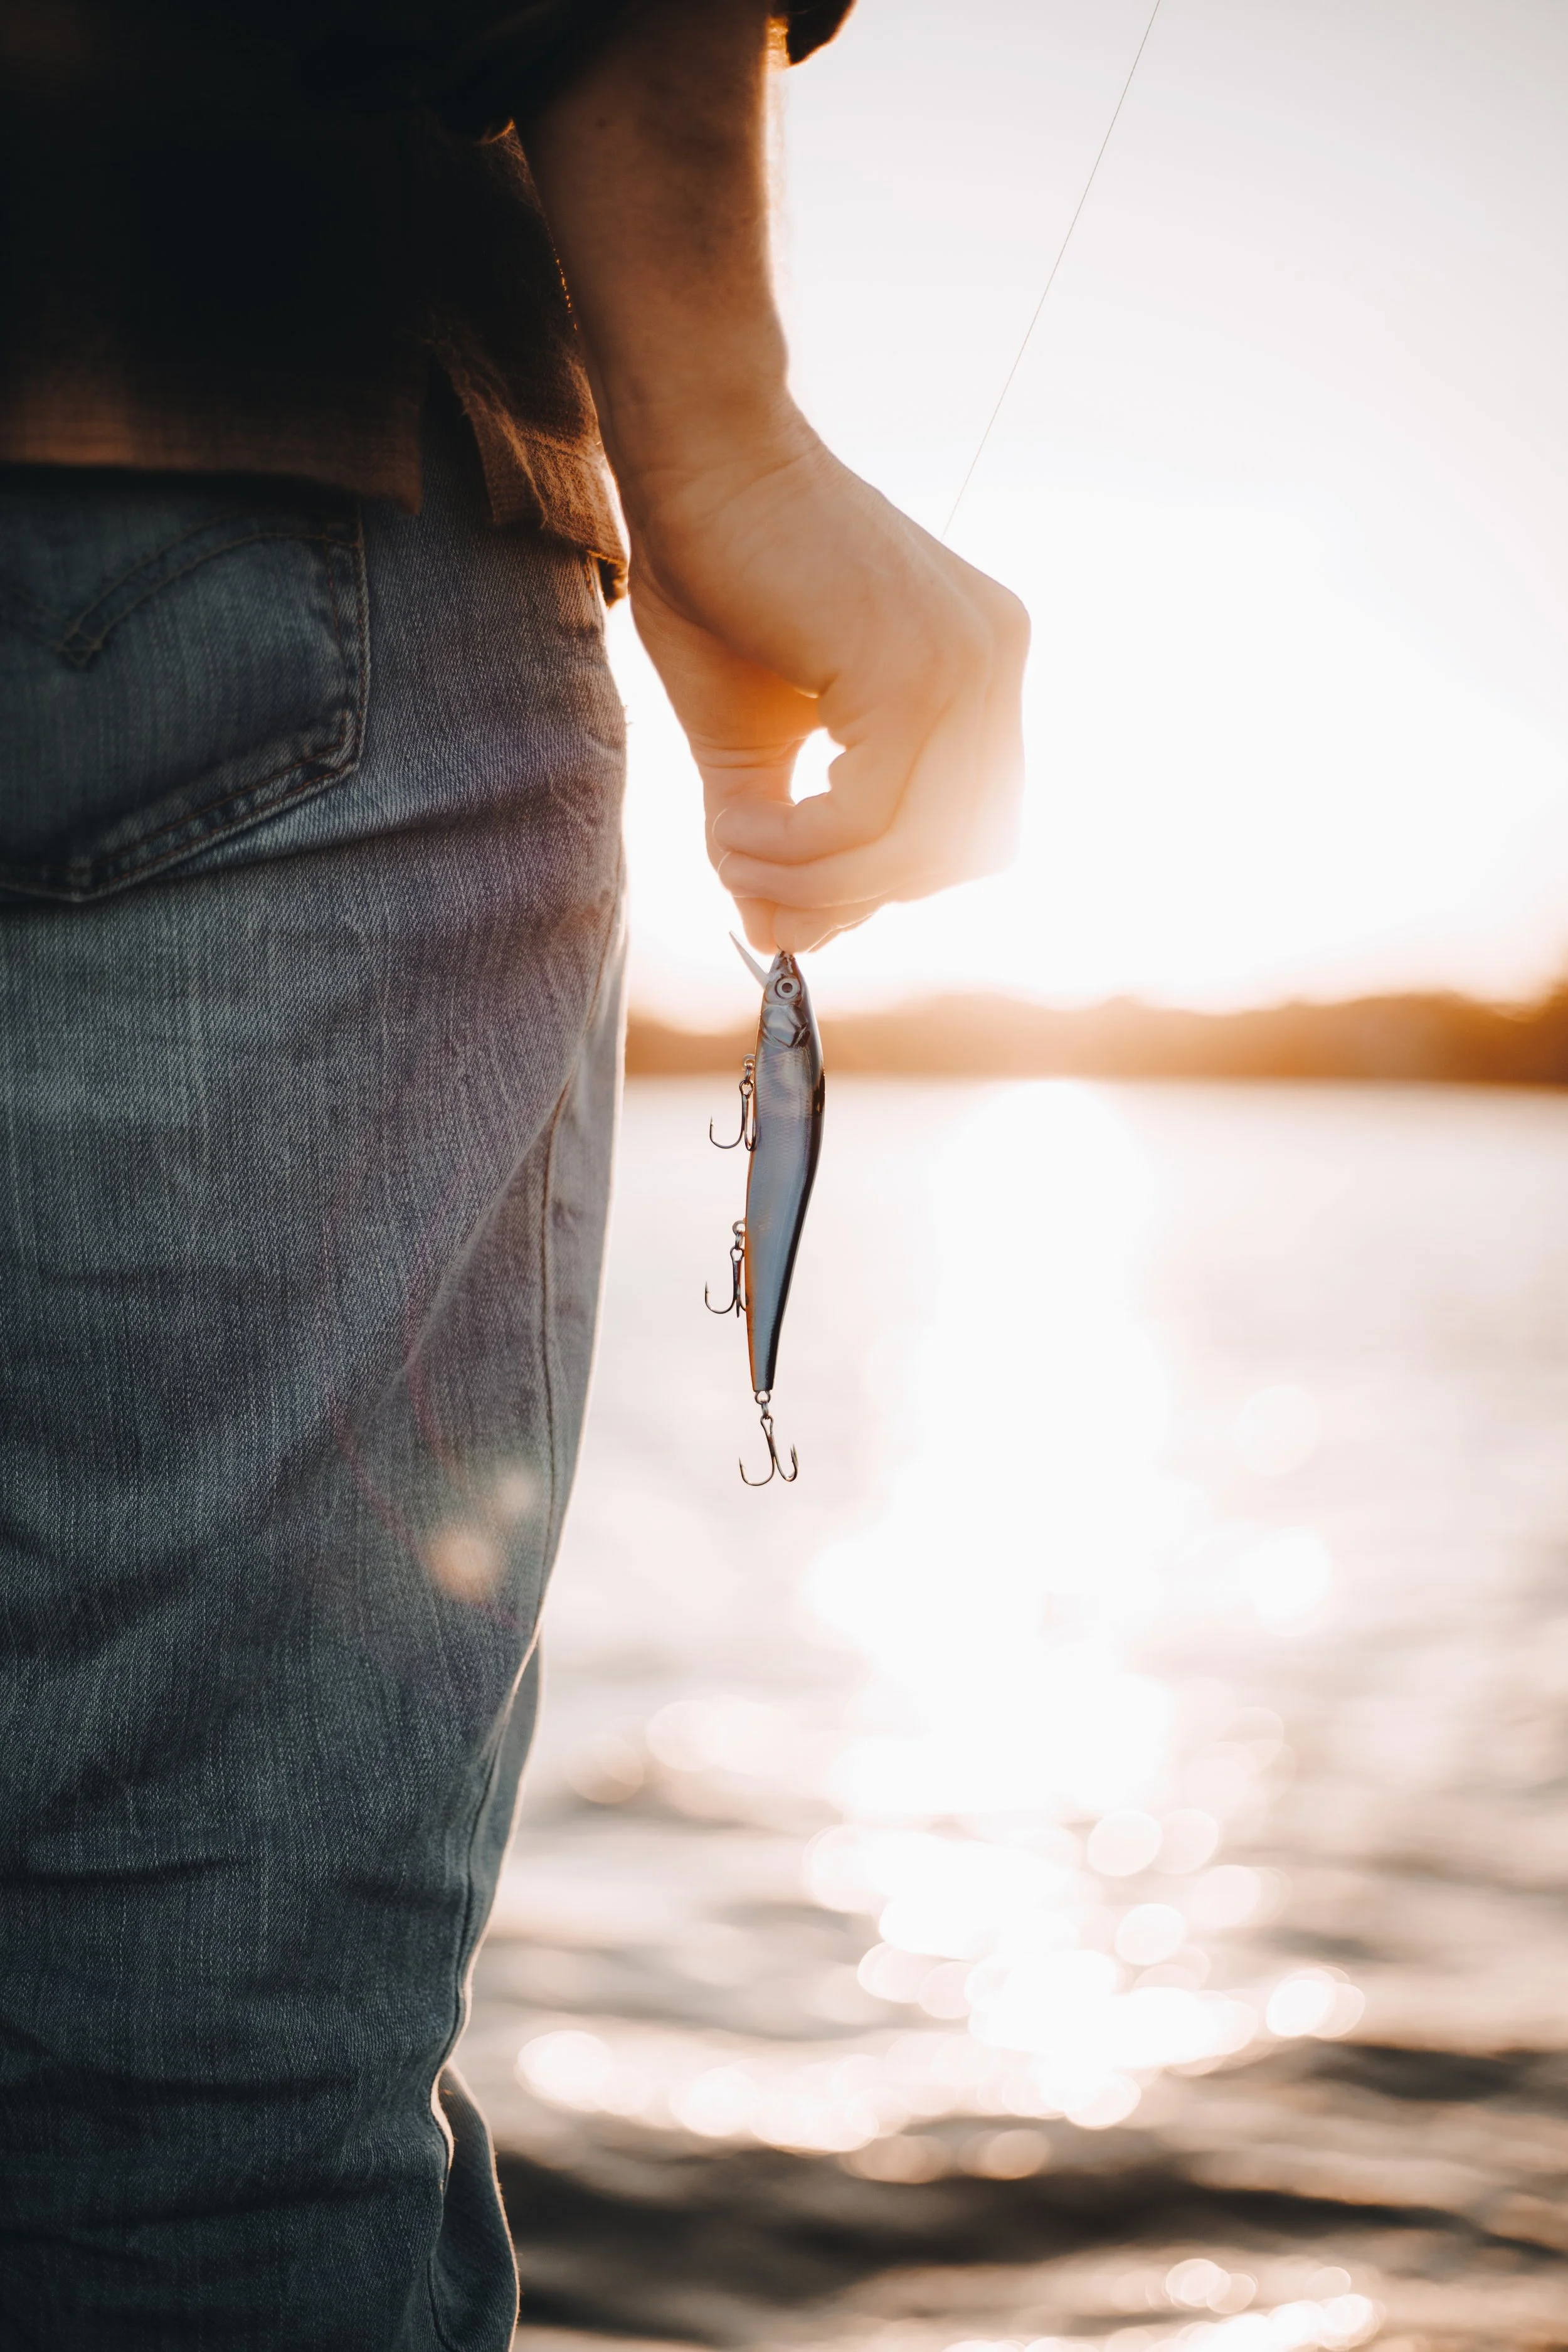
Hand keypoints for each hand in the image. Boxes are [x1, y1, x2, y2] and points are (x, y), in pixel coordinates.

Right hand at [628, 412, 1028, 954]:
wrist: (697, 457)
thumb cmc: (717, 571)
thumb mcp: (752, 734)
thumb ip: (777, 832)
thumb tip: (777, 941)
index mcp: (981, 669)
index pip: (972, 830)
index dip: (887, 880)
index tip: (798, 890)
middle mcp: (995, 664)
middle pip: (957, 857)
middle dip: (851, 895)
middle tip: (756, 889)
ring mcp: (968, 666)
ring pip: (914, 849)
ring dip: (814, 881)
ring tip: (734, 855)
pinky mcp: (916, 672)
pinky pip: (868, 819)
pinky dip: (798, 850)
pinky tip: (739, 831)